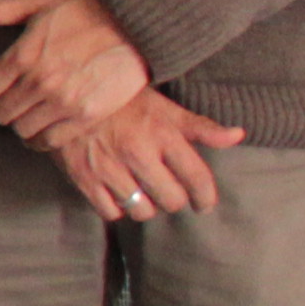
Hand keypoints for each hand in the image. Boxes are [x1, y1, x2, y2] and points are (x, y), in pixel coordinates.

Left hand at [0, 0, 153, 146]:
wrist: (137, 29)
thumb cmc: (86, 14)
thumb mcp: (39, 5)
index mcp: (22, 56)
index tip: (0, 87)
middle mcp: (39, 82)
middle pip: (1, 114)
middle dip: (5, 108)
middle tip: (16, 102)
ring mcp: (63, 102)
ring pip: (23, 130)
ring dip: (23, 125)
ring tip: (31, 115)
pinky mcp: (86, 116)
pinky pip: (50, 141)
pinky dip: (43, 139)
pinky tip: (45, 129)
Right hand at [54, 91, 244, 224]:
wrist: (65, 93)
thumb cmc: (121, 100)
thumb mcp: (163, 107)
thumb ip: (200, 126)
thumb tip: (239, 135)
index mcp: (162, 133)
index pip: (197, 178)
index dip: (206, 197)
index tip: (204, 204)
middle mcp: (138, 153)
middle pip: (171, 200)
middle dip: (173, 199)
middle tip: (167, 192)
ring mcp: (109, 167)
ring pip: (142, 211)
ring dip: (146, 206)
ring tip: (142, 193)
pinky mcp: (84, 177)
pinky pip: (111, 212)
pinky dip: (117, 208)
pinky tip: (117, 193)